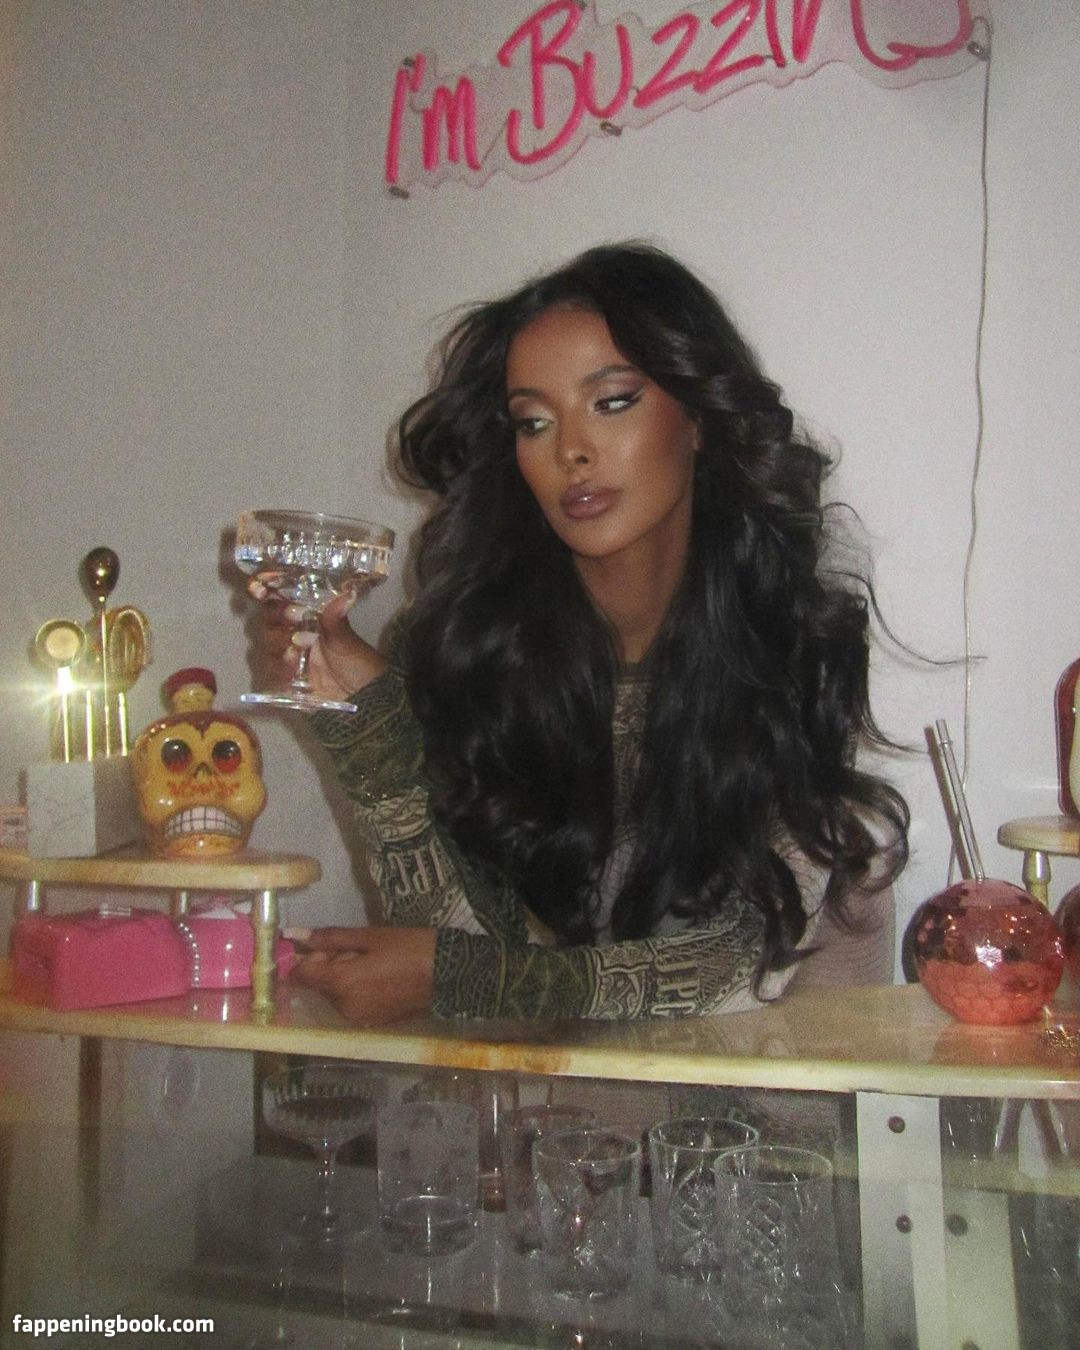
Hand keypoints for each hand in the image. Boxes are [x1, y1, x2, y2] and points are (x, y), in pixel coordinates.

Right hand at [246, 578, 385, 700]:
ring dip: (281, 645)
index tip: (259, 589)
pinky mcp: (285, 677)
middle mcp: (291, 632)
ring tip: (299, 651)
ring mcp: (286, 655)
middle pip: (268, 619)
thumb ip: (336, 618)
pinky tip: (296, 670)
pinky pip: (272, 671)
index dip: (263, 591)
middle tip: (295, 617)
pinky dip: (282, 669)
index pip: (276, 598)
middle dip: (278, 618)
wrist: (361, 695)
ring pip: (268, 645)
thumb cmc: (356, 661)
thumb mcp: (345, 639)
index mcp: (304, 615)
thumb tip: (347, 595)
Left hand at [287, 926, 435, 1024]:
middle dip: (331, 965)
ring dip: (345, 978)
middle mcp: (344, 1007)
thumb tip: (294, 934)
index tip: (329, 945)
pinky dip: (358, 990)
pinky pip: (353, 1003)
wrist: (448, 973)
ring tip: (375, 962)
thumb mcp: (369, 936)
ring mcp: (359, 1018)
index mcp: (340, 984)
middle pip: (320, 985)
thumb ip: (329, 938)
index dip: (309, 958)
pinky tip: (381, 976)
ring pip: (336, 994)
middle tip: (360, 949)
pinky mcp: (373, 1022)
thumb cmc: (409, 948)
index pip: (301, 976)